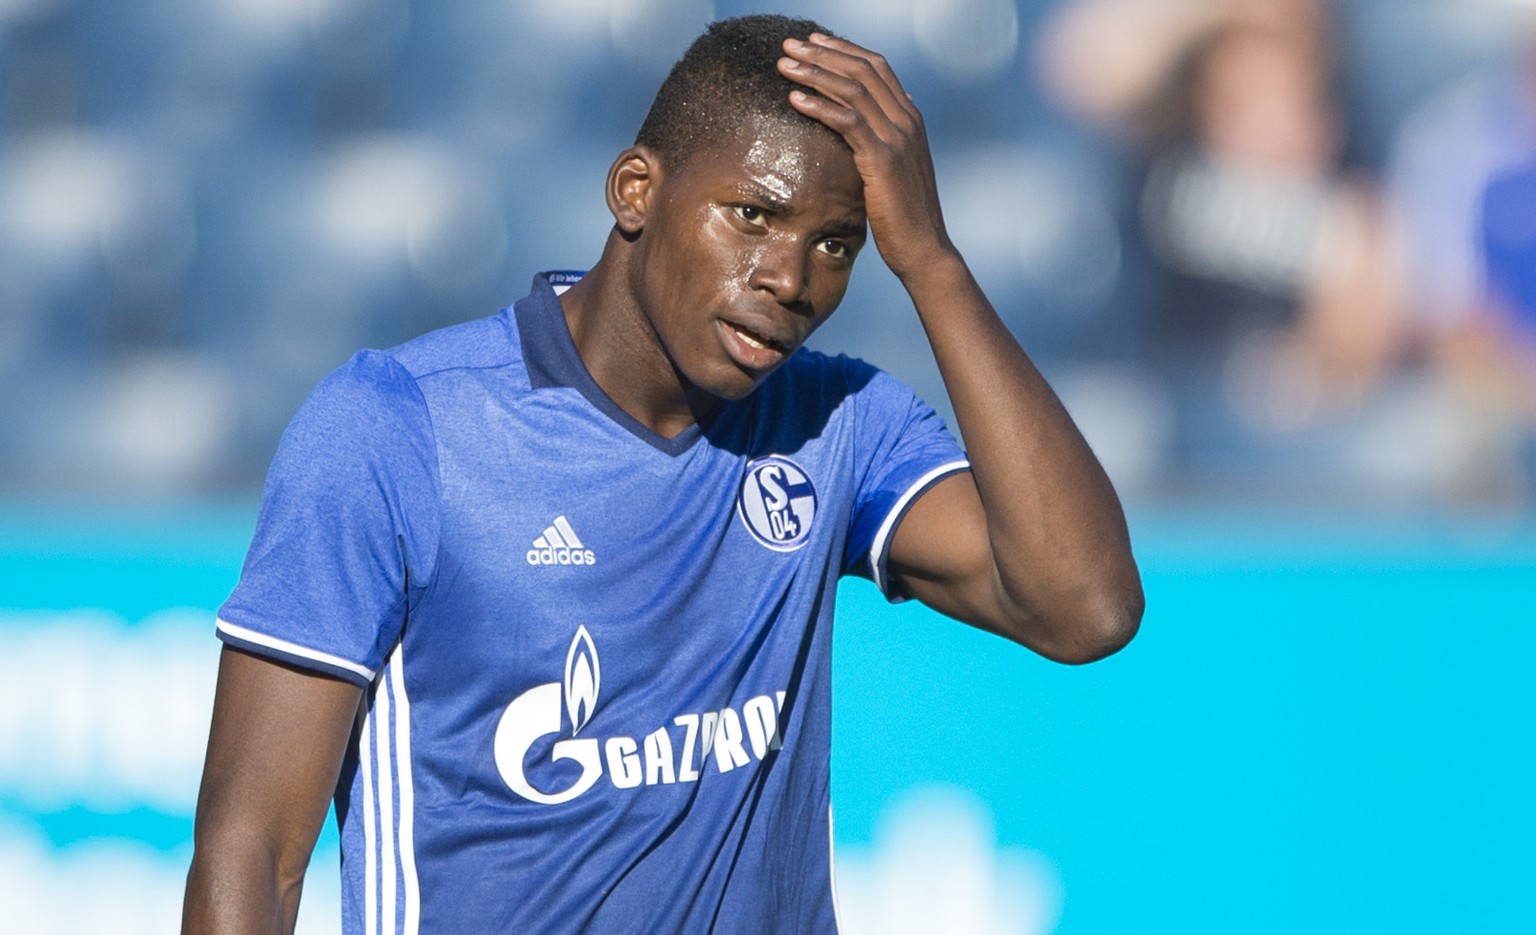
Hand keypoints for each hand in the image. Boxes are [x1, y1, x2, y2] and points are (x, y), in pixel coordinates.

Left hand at [778, 34, 956, 281]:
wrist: (923, 249)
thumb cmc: (904, 216)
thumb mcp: (896, 170)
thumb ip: (885, 142)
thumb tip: (873, 124)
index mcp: (910, 118)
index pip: (876, 67)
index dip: (844, 50)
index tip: (813, 42)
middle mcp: (908, 120)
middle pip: (862, 69)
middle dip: (823, 53)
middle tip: (789, 44)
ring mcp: (898, 138)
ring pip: (853, 89)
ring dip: (815, 72)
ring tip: (784, 64)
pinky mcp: (883, 159)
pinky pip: (847, 121)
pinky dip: (819, 106)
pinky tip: (794, 98)